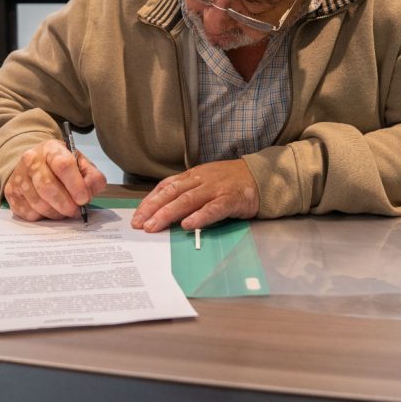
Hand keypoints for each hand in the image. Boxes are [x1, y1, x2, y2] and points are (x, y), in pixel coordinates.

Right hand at [3, 140, 106, 220]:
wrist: (36, 163)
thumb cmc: (62, 165)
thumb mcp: (81, 164)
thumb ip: (92, 177)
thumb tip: (90, 192)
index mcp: (51, 148)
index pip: (63, 165)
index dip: (75, 185)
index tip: (84, 199)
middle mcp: (30, 160)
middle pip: (47, 187)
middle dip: (65, 204)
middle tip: (75, 211)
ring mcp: (18, 176)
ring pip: (37, 203)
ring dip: (55, 213)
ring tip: (64, 211)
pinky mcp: (10, 193)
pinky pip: (28, 213)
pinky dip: (42, 217)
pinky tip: (49, 210)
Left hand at [131, 159, 259, 232]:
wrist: (262, 176)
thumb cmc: (232, 182)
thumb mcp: (206, 181)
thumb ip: (189, 192)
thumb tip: (165, 209)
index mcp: (194, 175)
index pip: (166, 186)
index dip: (150, 201)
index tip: (137, 216)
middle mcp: (202, 179)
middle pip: (173, 193)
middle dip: (153, 208)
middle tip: (140, 224)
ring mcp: (216, 188)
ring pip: (188, 200)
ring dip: (169, 213)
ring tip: (155, 226)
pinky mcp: (232, 199)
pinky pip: (214, 208)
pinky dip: (200, 217)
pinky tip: (188, 225)